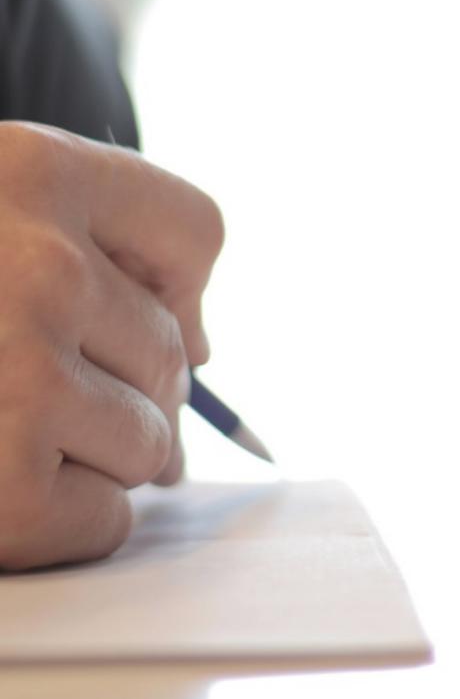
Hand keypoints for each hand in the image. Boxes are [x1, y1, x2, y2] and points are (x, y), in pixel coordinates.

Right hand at [0, 122, 223, 568]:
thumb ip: (89, 248)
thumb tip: (201, 353)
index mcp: (33, 173)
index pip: (196, 230)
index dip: (174, 286)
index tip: (125, 311)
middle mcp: (38, 266)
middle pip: (176, 353)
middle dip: (120, 387)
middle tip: (20, 384)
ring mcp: (19, 377)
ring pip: (152, 444)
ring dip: (89, 458)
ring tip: (0, 430)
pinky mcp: (4, 491)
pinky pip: (107, 521)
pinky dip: (60, 524)